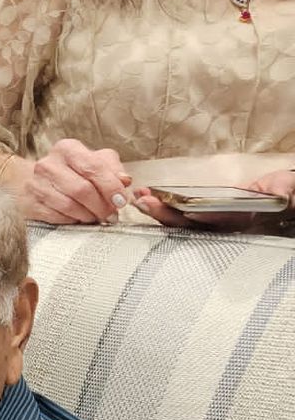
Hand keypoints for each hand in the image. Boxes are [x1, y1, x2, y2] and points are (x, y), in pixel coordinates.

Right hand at [7, 140, 131, 223]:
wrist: (34, 180)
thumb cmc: (71, 170)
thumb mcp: (94, 161)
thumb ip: (112, 168)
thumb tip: (124, 181)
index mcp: (67, 149)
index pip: (93, 167)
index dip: (111, 186)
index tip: (122, 201)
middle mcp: (48, 164)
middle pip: (82, 189)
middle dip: (101, 206)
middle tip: (111, 215)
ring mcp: (36, 185)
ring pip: (69, 206)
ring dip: (88, 215)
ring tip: (97, 217)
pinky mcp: (30, 204)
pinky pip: (56, 217)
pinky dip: (72, 221)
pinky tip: (79, 219)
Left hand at [132, 168, 294, 231]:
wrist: (278, 198)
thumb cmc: (280, 196)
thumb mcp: (284, 194)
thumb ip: (282, 194)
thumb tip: (282, 193)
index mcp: (239, 223)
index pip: (217, 222)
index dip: (201, 217)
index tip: (185, 211)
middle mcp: (220, 227)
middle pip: (188, 224)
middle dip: (166, 214)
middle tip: (147, 202)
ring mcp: (208, 221)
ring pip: (178, 219)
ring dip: (157, 209)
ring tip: (140, 198)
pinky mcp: (201, 212)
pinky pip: (177, 211)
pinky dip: (162, 203)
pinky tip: (147, 196)